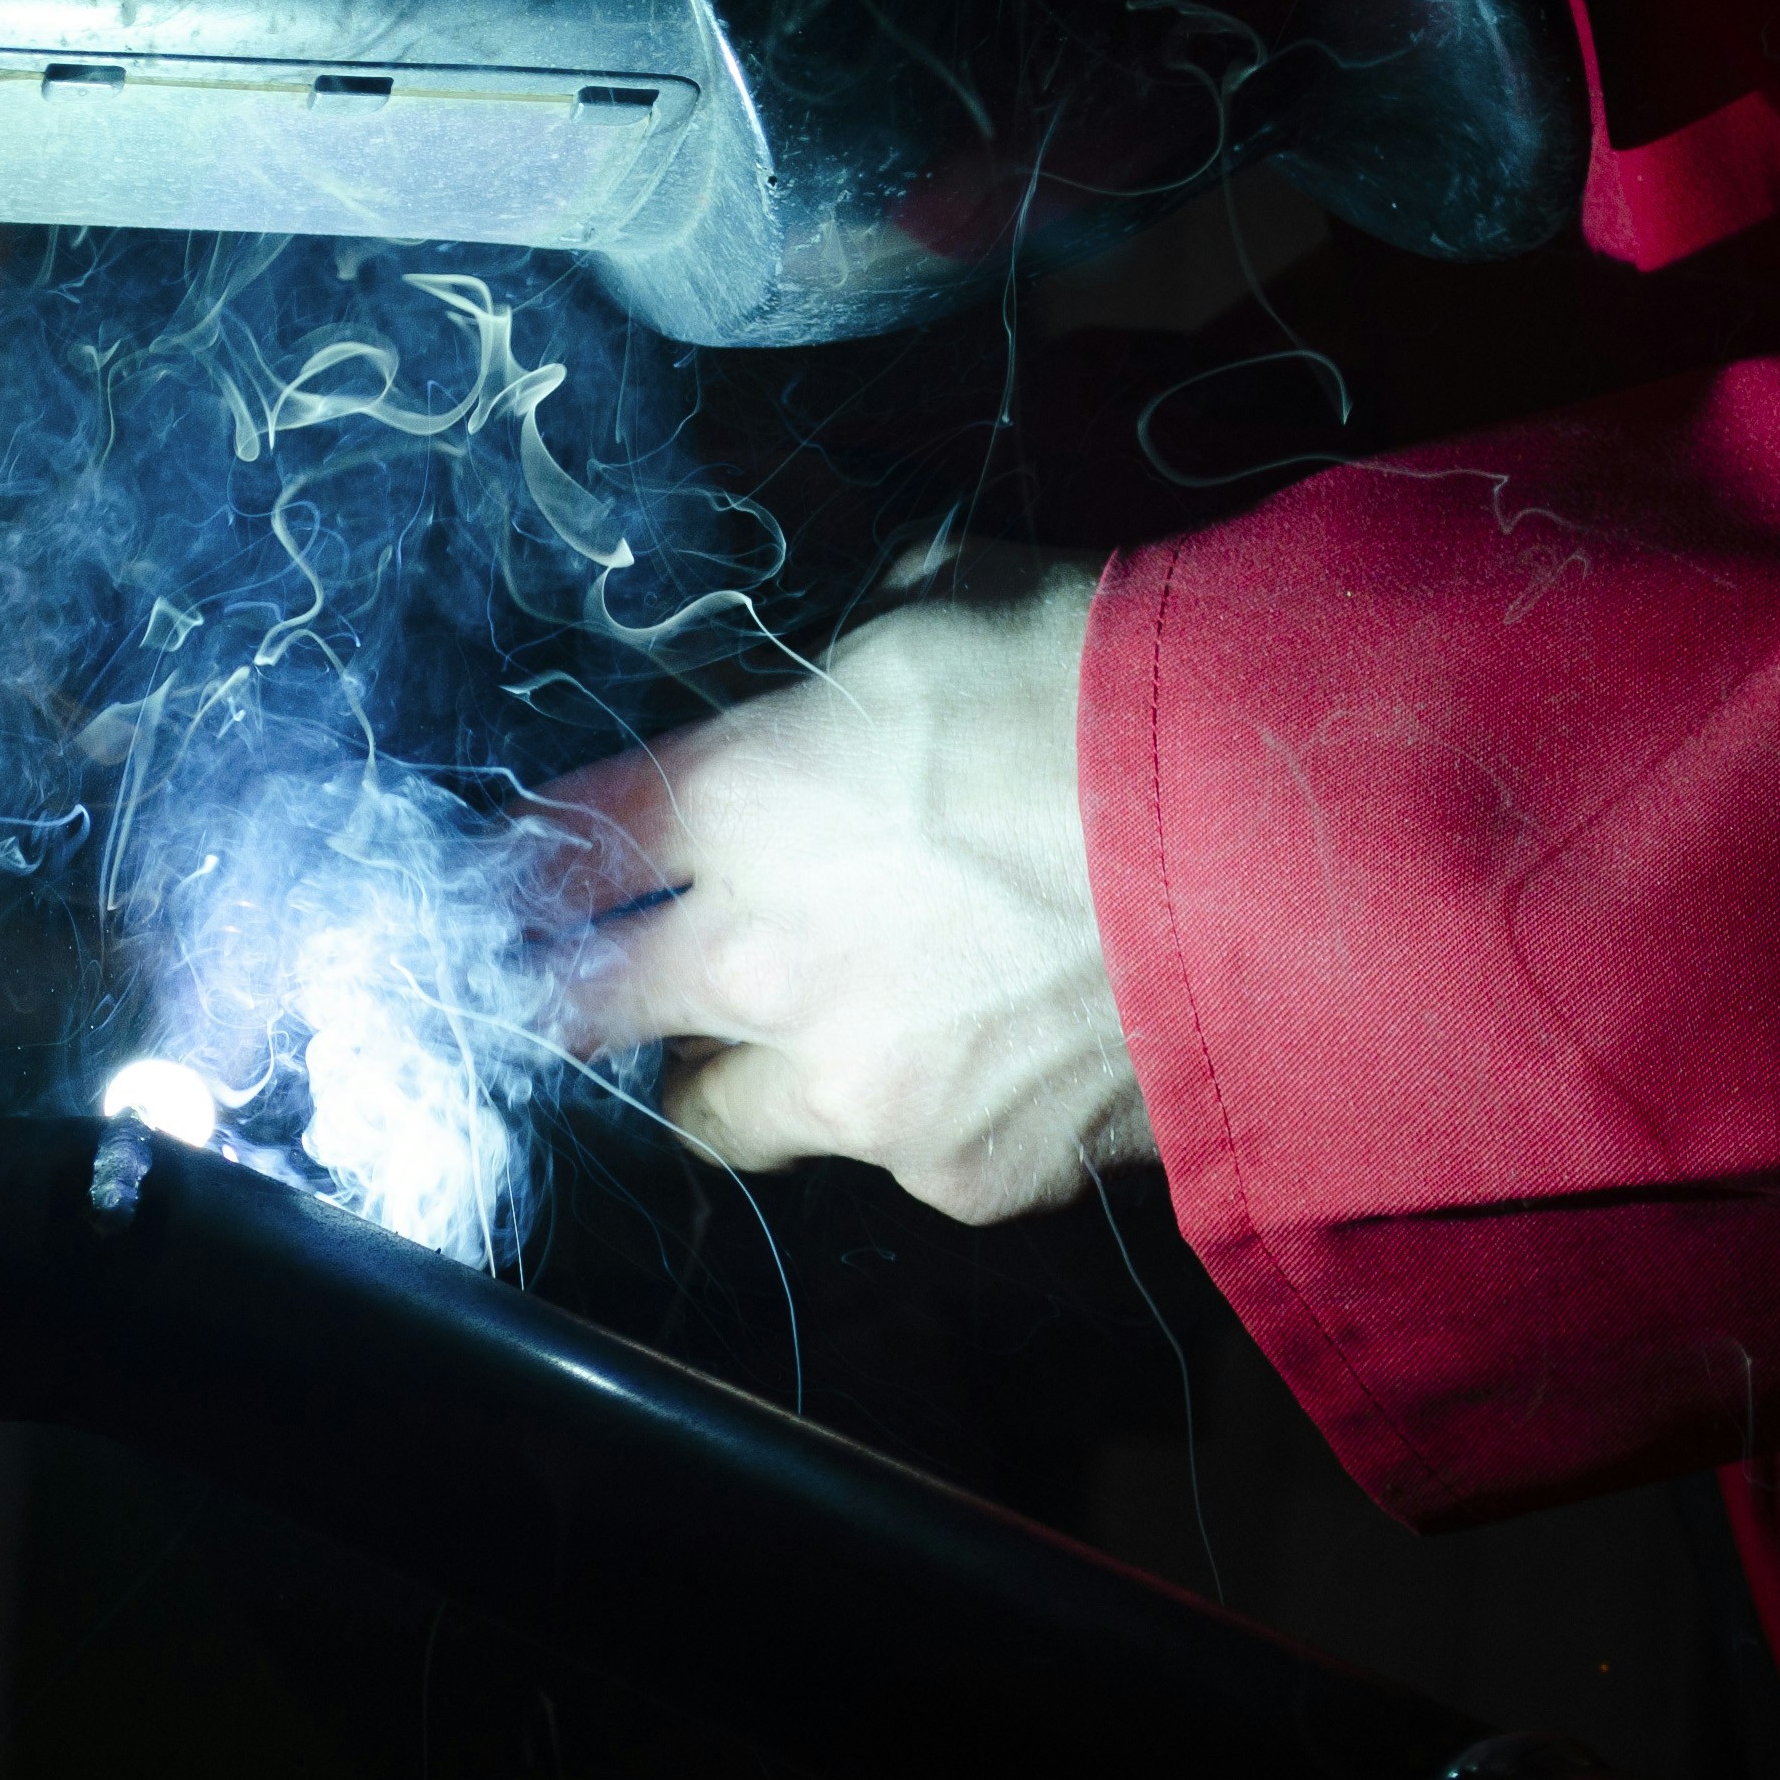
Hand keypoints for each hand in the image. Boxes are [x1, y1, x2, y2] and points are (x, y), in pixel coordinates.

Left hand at [539, 552, 1150, 1221]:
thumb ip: (842, 674)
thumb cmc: (1113, 687)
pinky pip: (885, 1153)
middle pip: (575, 1007)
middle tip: (593, 980)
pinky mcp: (953, 1172)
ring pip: (709, 1114)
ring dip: (727, 1073)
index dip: (515, 870)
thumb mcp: (946, 607)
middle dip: (570, 994)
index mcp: (738, 797)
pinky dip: (914, 1114)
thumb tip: (834, 687)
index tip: (496, 886)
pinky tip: (987, 1057)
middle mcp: (758, 956)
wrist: (1282, 846)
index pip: (556, 848)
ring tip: (795, 1033)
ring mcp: (852, 1083)